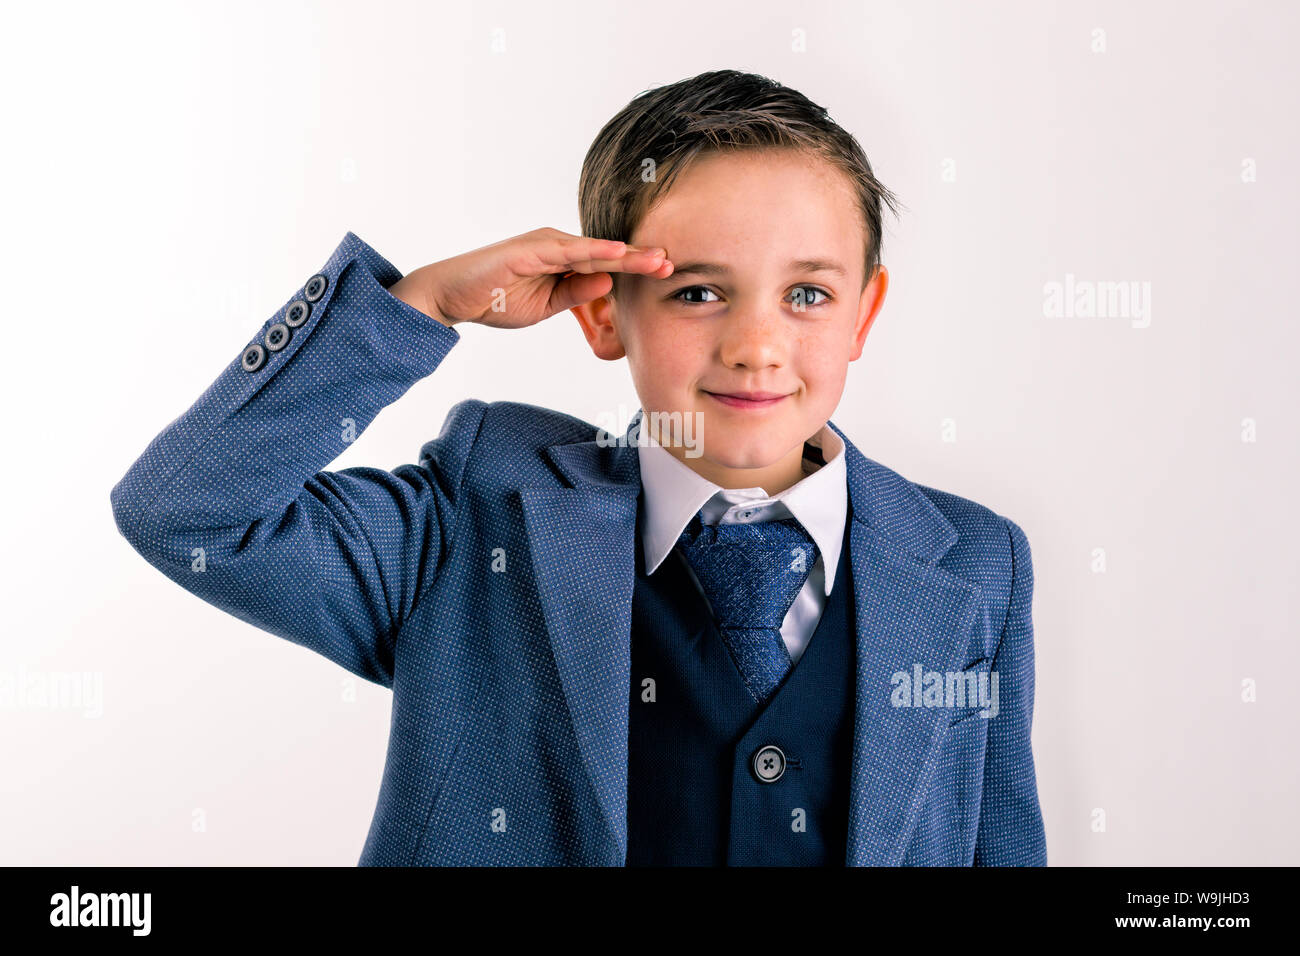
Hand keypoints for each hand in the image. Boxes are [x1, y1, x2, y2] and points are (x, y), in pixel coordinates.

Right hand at [387, 227, 672, 328]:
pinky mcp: (527, 250)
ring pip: (592, 249)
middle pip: (606, 252)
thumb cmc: (496, 300)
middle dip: (641, 258)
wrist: (451, 296)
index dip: (636, 267)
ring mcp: (543, 244)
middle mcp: (556, 245)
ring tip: (656, 259)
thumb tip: (608, 283)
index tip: (666, 272)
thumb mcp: (547, 305)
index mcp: (562, 259)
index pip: (606, 264)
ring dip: (625, 254)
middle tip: (674, 262)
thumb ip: (576, 294)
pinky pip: (566, 252)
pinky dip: (592, 252)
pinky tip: (616, 254)